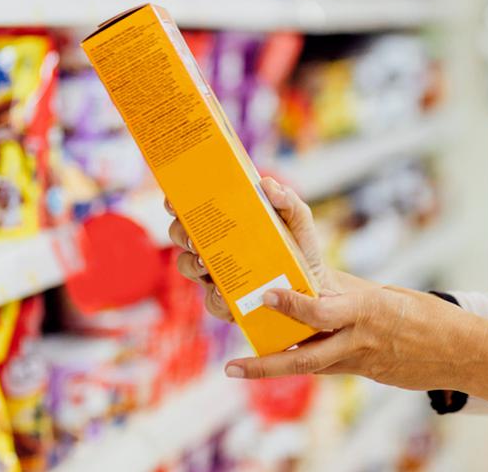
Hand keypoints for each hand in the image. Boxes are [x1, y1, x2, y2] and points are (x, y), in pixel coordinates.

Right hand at [166, 176, 340, 322]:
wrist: (314, 287)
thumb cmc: (299, 248)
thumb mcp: (297, 220)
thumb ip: (287, 201)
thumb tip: (267, 185)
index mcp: (227, 224)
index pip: (195, 210)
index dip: (177, 204)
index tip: (173, 201)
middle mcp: (215, 248)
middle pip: (182, 236)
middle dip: (181, 234)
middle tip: (193, 237)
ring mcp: (217, 275)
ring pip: (188, 267)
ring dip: (191, 264)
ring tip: (204, 263)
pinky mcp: (227, 302)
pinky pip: (212, 302)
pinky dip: (215, 297)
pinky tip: (223, 293)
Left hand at [223, 286, 475, 391]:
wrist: (458, 351)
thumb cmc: (425, 314)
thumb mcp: (388, 295)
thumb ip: (350, 294)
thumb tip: (315, 286)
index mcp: (366, 312)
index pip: (322, 312)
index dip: (293, 306)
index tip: (268, 295)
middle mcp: (357, 340)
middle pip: (306, 357)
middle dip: (267, 364)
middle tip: (234, 365)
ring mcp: (359, 361)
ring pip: (309, 367)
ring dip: (272, 368)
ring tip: (239, 369)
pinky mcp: (362, 372)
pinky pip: (325, 366)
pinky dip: (302, 359)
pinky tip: (278, 358)